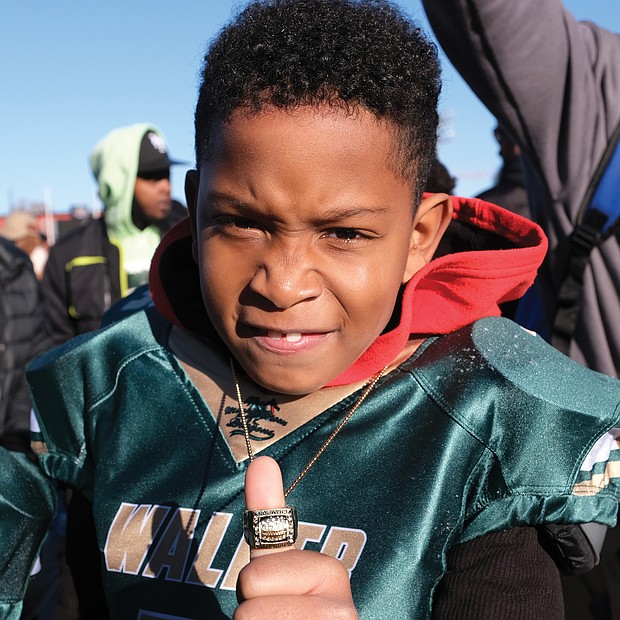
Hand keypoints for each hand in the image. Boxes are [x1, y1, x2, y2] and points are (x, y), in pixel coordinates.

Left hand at [235, 456, 357, 618]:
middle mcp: (344, 610)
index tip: (276, 594)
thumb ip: (268, 511)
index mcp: (330, 573)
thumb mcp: (273, 561)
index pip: (254, 578)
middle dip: (254, 615)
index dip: (253, 589)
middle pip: (252, 610)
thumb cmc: (287, 607)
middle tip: (277, 618)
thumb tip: (262, 460)